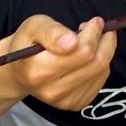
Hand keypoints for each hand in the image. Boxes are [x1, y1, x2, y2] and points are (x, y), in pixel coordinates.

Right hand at [2, 15, 116, 109]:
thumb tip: (72, 42)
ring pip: (102, 71)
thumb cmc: (27, 44)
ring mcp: (64, 101)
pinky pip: (101, 81)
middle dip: (104, 41)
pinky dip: (100, 66)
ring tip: (89, 42)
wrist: (21, 71)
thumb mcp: (33, 27)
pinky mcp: (75, 104)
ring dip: (104, 52)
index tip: (95, 22)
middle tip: (98, 28)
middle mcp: (52, 90)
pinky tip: (87, 59)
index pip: (82, 51)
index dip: (94, 33)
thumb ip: (51, 31)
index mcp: (38, 70)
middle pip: (96, 63)